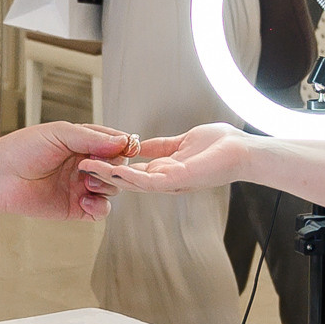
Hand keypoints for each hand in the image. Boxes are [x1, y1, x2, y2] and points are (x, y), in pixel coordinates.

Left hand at [0, 121, 130, 219]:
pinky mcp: (75, 208)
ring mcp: (81, 187)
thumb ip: (92, 137)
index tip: (125, 149)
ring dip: (106, 185)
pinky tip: (84, 200)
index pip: (115, 144)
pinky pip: (100, 211)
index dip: (123, 147)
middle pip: (117, 168)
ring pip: (112, 189)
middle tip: (95, 166)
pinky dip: (99, 207)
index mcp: (83, 143)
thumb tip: (123, 142)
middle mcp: (84, 165)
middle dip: (113, 168)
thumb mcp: (60, 133)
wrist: (0, 176)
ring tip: (87, 181)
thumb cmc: (23, 149)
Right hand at [81, 123, 254, 194]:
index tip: (91, 159)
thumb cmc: (222, 145)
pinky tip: (114, 168)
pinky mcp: (179, 179)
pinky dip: (130, 175)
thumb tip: (140, 145)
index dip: (112, 166)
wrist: (245, 151)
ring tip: (87, 166)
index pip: (133, 171)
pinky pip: (149, 180)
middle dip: (104, 174)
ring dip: (111, 175)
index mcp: (166, 171)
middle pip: (128, 180)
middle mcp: (166, 181)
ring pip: (134, 182)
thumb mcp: (183, 141)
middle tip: (79, 166)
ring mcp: (172, 182)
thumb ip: (161, 146)